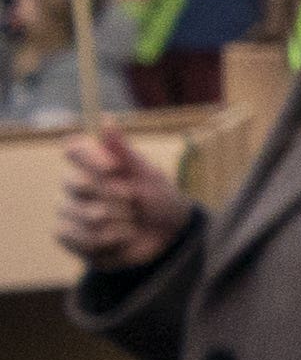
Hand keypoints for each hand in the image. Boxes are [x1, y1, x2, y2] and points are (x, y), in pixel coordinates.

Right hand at [55, 124, 190, 272]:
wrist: (169, 236)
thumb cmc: (159, 199)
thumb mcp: (148, 173)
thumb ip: (124, 151)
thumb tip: (105, 119)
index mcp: (95, 164)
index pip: (72, 148)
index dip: (89, 158)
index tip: (114, 167)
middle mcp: (77, 185)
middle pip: (73, 182)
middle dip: (111, 194)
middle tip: (133, 200)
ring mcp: (71, 211)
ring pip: (75, 212)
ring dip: (113, 220)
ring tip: (131, 223)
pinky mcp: (71, 237)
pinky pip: (71, 235)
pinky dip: (102, 239)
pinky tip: (120, 239)